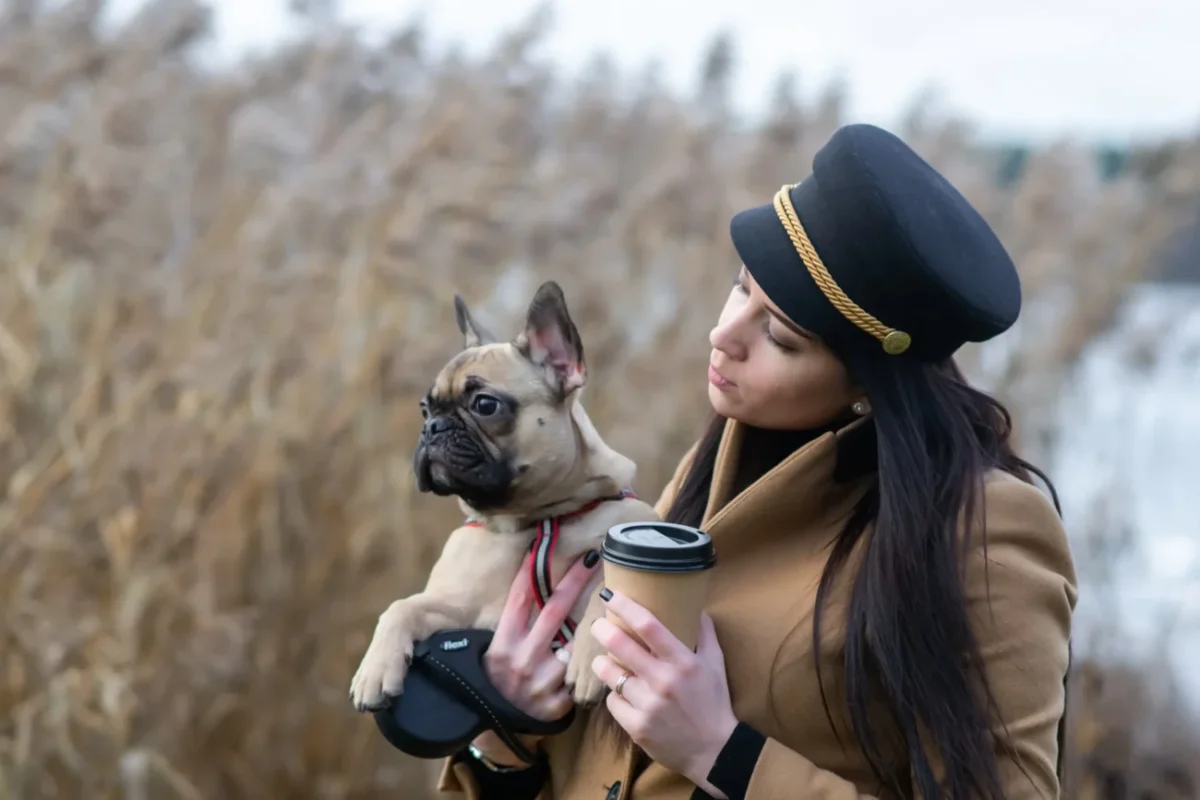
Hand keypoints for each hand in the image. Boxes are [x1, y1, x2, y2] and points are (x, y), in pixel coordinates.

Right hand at [471, 549, 600, 765]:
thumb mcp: (496, 647)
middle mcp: (521, 659)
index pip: (520, 598)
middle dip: (575, 581)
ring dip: (583, 638)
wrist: (494, 725)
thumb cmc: (498, 677)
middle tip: (592, 558)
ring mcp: (540, 683)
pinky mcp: (557, 704)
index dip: (532, 569)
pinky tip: (585, 670)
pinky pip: (579, 677)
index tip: (546, 544)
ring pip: (573, 646)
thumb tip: (532, 580)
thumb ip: (515, 623)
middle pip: (554, 611)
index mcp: (503, 642)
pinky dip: (582, 672)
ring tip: (593, 631)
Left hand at [590, 591, 737, 797]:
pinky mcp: (636, 727)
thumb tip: (695, 606)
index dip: (625, 606)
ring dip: (603, 664)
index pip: (649, 625)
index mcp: (683, 662)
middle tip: (597, 625)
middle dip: (602, 630)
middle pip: (620, 645)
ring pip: (610, 674)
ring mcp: (648, 706)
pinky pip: (613, 702)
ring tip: (604, 660)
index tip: (610, 594)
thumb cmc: (714, 702)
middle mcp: (664, 681)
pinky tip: (622, 693)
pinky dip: (615, 695)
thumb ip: (704, 633)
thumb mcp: (715, 664)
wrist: (714, 751)